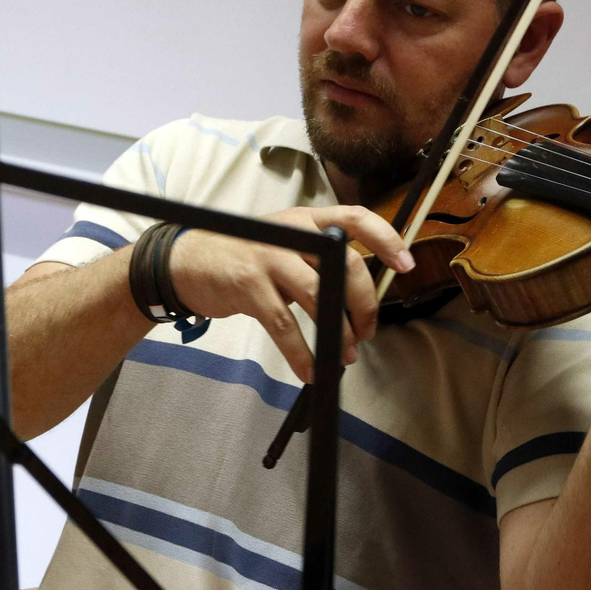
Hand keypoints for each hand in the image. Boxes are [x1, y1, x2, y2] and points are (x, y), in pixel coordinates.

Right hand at [167, 205, 414, 382]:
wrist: (185, 262)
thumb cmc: (242, 256)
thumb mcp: (283, 243)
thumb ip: (317, 258)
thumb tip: (357, 296)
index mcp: (305, 219)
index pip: (356, 218)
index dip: (385, 239)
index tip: (405, 265)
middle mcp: (290, 231)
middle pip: (344, 263)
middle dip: (363, 303)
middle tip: (366, 331)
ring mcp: (269, 256)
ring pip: (319, 295)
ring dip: (338, 332)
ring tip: (344, 355)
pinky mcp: (249, 285)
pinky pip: (285, 324)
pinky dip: (301, 353)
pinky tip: (310, 371)